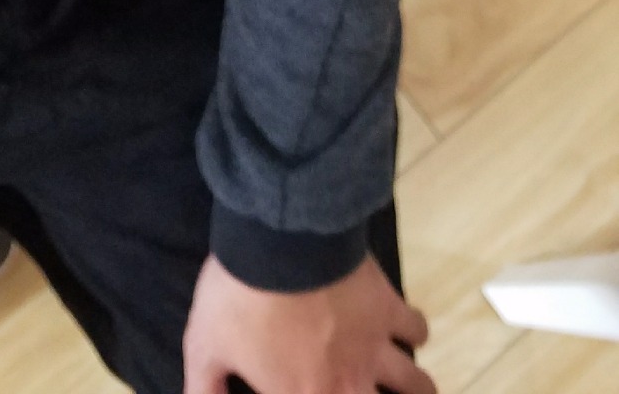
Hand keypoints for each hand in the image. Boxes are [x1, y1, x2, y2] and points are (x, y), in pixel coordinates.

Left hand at [182, 252, 434, 393]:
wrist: (280, 242)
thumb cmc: (239, 298)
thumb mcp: (204, 345)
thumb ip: (203, 386)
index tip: (303, 387)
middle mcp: (348, 386)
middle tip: (359, 385)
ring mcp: (375, 349)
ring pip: (416, 386)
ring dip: (413, 388)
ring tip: (409, 387)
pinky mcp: (388, 308)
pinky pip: (417, 329)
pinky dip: (414, 332)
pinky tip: (404, 329)